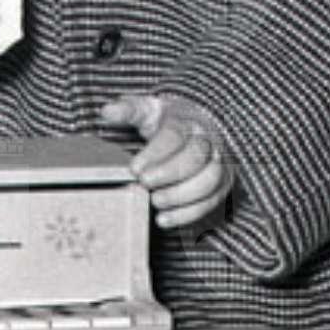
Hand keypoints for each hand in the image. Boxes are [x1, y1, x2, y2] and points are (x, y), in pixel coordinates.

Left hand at [99, 93, 234, 231]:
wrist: (195, 129)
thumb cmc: (167, 122)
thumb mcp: (147, 110)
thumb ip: (128, 110)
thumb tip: (108, 111)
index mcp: (187, 122)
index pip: (174, 136)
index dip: (155, 154)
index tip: (134, 168)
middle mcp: (208, 142)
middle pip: (195, 158)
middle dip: (169, 174)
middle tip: (144, 184)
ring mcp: (219, 165)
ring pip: (209, 182)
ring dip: (181, 196)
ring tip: (155, 202)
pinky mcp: (222, 186)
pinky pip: (211, 203)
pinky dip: (188, 214)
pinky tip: (165, 219)